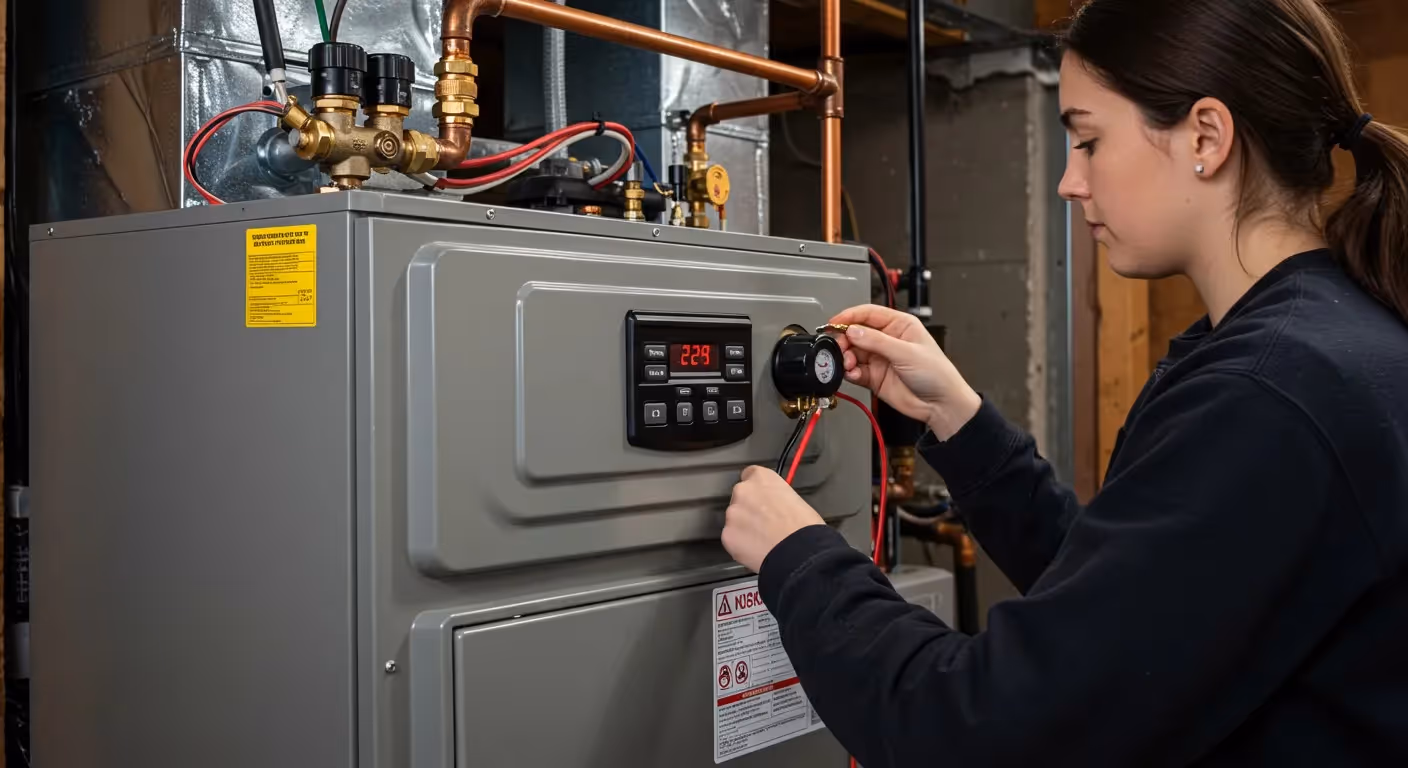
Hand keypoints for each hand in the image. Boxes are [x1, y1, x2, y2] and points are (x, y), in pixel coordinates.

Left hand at [722, 466, 825, 572]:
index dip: (757, 490)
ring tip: (763, 539)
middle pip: (740, 498)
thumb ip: (776, 497)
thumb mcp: (795, 499)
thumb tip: (774, 506)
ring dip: (744, 527)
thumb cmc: (803, 527)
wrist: (799, 551)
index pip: (750, 474)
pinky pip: (731, 538)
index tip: (762, 498)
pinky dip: (740, 544)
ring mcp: (732, 513)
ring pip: (734, 520)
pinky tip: (756, 550)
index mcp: (762, 478)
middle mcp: (743, 491)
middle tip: (765, 523)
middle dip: (749, 510)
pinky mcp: (727, 535)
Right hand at [829, 304, 981, 440]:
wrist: (940, 404)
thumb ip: (877, 341)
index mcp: (899, 325)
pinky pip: (854, 371)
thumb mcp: (907, 353)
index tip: (834, 323)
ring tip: (848, 364)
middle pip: (856, 333)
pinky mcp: (873, 377)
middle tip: (840, 348)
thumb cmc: (936, 374)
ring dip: (846, 358)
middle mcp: (887, 340)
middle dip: (844, 340)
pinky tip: (853, 374)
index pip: (868, 314)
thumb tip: (853, 331)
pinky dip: (850, 372)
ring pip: (852, 352)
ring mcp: (879, 358)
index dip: (849, 317)